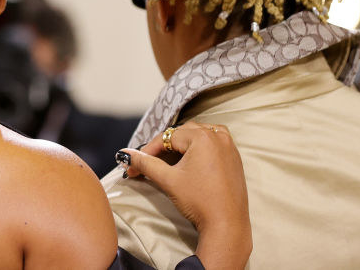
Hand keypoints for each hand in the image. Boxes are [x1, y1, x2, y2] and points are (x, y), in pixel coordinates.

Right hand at [121, 121, 250, 269]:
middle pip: (181, 134)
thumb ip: (145, 163)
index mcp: (203, 137)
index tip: (134, 163)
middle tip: (148, 163)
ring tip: (166, 161)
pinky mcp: (234, 158)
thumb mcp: (168, 180)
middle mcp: (218, 136)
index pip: (167, 137)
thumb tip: (124, 154)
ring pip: (197, 136)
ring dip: (181, 145)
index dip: (148, 150)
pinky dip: (198, 148)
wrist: (227, 226)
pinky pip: (212, 144)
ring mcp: (229, 146)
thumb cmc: (199, 201)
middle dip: (163, 148)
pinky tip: (189, 161)